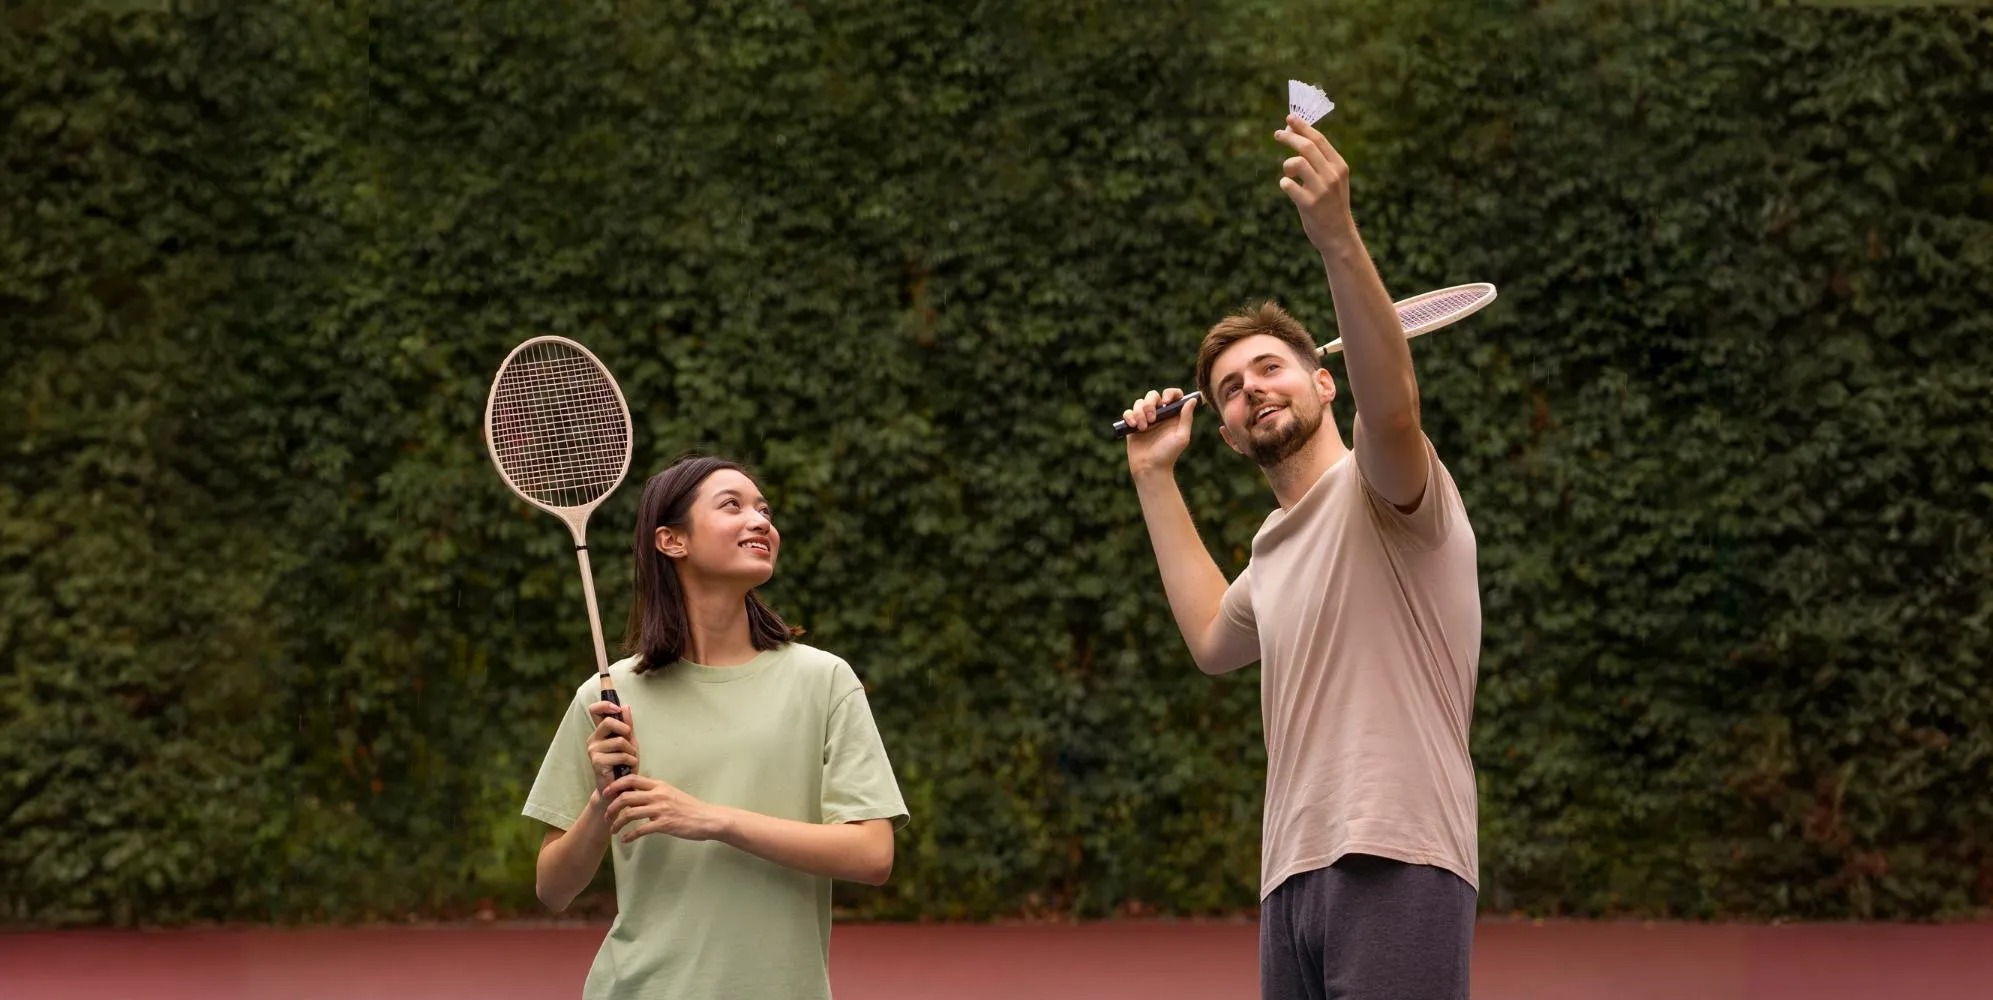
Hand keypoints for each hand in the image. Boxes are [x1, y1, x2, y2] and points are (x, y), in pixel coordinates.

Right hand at [585, 699, 636, 798]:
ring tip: (630, 759)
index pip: (595, 710)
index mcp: (600, 732)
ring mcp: (593, 750)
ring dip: (631, 750)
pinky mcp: (597, 762)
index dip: (604, 704)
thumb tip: (626, 706)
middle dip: (625, 729)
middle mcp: (593, 739)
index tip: (617, 707)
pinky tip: (628, 767)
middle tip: (629, 740)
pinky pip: (620, 754)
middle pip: (608, 721)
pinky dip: (630, 760)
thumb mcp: (629, 742)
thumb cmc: (624, 765)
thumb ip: (627, 725)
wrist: (619, 788)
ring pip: (619, 740)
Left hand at [602, 774, 727, 843]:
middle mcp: (658, 795)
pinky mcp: (664, 824)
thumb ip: (655, 793)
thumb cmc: (690, 808)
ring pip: (630, 814)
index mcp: (659, 785)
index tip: (607, 793)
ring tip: (613, 829)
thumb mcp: (671, 794)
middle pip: (626, 796)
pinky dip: (629, 836)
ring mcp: (661, 809)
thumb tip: (637, 797)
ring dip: (617, 823)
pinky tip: (625, 840)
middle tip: (607, 815)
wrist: (708, 819)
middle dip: (612, 806)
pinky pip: (640, 830)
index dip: (615, 785)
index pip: (632, 779)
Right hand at [1122, 388, 1196, 476]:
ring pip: (1139, 402)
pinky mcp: (1133, 425)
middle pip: (1153, 395)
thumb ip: (1186, 418)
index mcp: (1173, 415)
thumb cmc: (1168, 455)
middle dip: (1150, 404)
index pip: (1173, 395)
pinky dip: (1129, 416)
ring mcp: (1145, 419)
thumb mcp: (1182, 437)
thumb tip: (1193, 399)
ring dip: (1139, 412)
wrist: (1150, 468)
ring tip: (1142, 427)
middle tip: (1152, 419)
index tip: (1166, 402)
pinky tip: (1133, 426)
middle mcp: (1159, 415)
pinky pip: (1128, 412)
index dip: (1170, 393)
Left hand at [1274, 113, 1355, 252]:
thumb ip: (1320, 162)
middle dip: (1289, 137)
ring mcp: (1321, 190)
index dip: (1302, 126)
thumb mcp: (1334, 180)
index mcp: (1339, 166)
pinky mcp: (1309, 204)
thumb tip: (1298, 136)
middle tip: (1277, 134)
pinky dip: (1284, 183)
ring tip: (1288, 174)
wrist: (1339, 236)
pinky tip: (1288, 188)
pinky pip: (1288, 185)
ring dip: (1287, 165)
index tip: (1289, 118)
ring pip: (1297, 163)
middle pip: (1306, 147)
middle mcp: (1332, 175)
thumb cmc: (1332, 205)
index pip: (1319, 140)